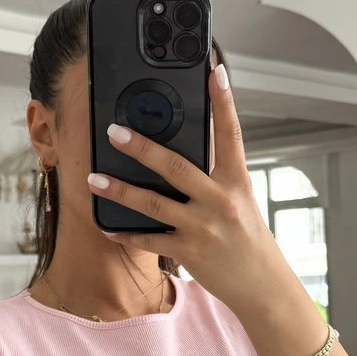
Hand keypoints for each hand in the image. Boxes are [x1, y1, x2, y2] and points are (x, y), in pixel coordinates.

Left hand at [87, 62, 285, 313]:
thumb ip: (214, 175)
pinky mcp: (189, 252)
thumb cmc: (247, 237)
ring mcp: (203, 227)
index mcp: (236, 181)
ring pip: (154, 204)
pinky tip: (108, 226)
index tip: (215, 71)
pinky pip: (150, 240)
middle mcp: (220, 200)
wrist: (262, 284)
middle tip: (115, 131)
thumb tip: (181, 149)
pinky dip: (127, 233)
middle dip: (142, 148)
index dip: (224, 101)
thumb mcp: (239, 199)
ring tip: (94, 178)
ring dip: (120, 190)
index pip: (231, 133)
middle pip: (176, 167)